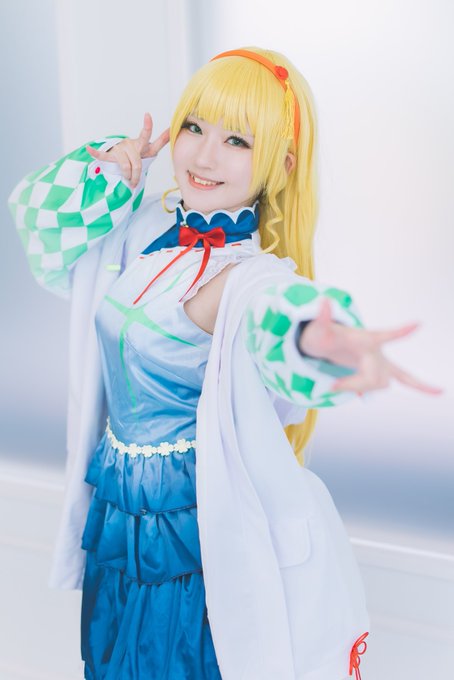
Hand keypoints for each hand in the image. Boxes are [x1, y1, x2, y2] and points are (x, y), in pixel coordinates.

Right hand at [86, 112, 169, 186]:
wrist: (122, 154)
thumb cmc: (137, 153)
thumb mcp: (149, 149)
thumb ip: (161, 141)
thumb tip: (172, 130)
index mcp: (141, 144)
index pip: (146, 136)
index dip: (147, 127)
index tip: (147, 115)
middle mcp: (131, 144)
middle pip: (136, 164)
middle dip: (136, 176)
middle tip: (134, 183)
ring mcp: (120, 148)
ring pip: (125, 167)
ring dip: (127, 177)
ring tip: (128, 179)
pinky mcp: (110, 154)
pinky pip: (103, 155)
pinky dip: (96, 153)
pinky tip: (89, 148)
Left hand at [299, 298, 443, 395]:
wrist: (327, 341)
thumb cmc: (325, 335)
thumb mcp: (319, 329)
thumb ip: (322, 318)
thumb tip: (324, 300)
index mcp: (366, 338)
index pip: (385, 335)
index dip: (400, 331)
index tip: (417, 324)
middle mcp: (378, 349)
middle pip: (377, 377)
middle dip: (354, 384)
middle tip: (332, 385)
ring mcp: (382, 359)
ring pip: (382, 383)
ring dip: (359, 387)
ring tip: (338, 384)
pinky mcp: (383, 368)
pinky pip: (406, 379)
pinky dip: (421, 386)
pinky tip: (438, 392)